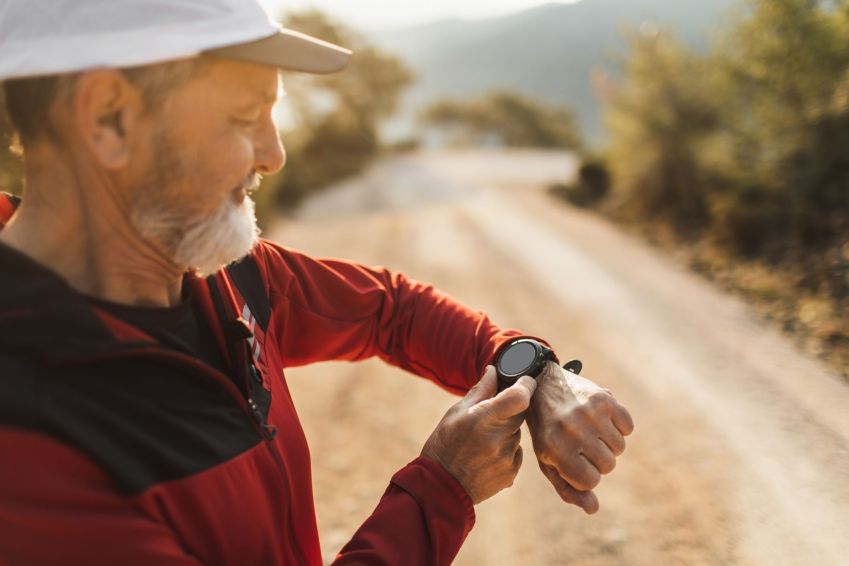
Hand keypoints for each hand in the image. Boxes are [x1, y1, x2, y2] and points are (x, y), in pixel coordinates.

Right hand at [421, 365, 536, 503]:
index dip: (526, 385)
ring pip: (517, 433)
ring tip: (483, 441)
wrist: (441, 487)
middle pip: (520, 413)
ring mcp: (507, 458)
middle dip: (510, 410)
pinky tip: (486, 456)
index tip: (524, 381)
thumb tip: (493, 371)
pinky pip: (516, 453)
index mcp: (485, 419)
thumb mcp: (456, 413)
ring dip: (506, 431)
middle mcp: (500, 438)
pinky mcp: (511, 474)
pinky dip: (506, 450)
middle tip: (490, 416)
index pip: (520, 396)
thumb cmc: (445, 444)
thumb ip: (480, 391)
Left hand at [526, 361, 633, 513]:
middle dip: (597, 458)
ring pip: (620, 447)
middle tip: (580, 441)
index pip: (591, 481)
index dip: (585, 473)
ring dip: (608, 442)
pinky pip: (628, 426)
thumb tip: (593, 509)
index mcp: (554, 448)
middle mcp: (571, 429)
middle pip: (609, 464)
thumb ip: (568, 489)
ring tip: (588, 429)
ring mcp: (588, 412)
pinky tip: (600, 417)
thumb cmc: (547, 431)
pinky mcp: (603, 397)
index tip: (573, 460)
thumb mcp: (548, 461)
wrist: (543, 386)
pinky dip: (619, 425)